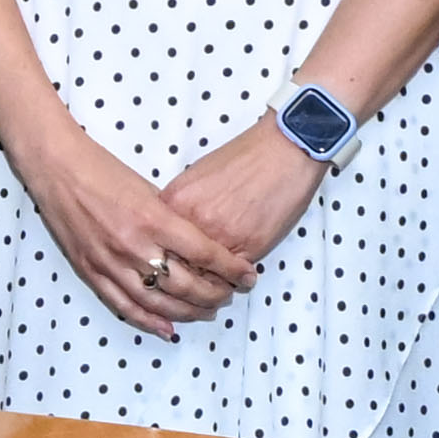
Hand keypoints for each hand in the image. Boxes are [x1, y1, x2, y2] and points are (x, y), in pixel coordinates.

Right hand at [9, 113, 221, 337]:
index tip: (248, 275)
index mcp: (153, 219)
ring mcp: (110, 262)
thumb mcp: (147, 188)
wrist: (55, 167)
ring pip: (159, 303)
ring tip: (207, 312)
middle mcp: (133, 245)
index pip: (205, 254)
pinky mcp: (91, 271)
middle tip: (230, 295)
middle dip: (215, 294)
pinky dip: (149, 321)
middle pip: (186, 285)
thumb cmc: (102, 169)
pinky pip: (124, 306)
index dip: (231, 269)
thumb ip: (171, 220)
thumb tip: (195, 246)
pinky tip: (168, 330)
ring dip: (187, 312)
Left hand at [142, 113, 332, 300]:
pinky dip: (231, 279)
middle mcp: (192, 221)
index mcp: (174, 202)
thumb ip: (180, 205)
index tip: (168, 265)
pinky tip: (234, 277)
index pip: (155, 244)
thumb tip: (172, 228)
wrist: (283, 151)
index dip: (161, 259)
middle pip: (174, 266)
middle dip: (181, 279)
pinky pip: (231, 275)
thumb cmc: (244, 159)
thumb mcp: (196, 176)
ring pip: (202, 277)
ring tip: (213, 286)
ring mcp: (219, 236)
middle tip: (190, 283)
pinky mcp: (247, 247)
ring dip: (207, 285)